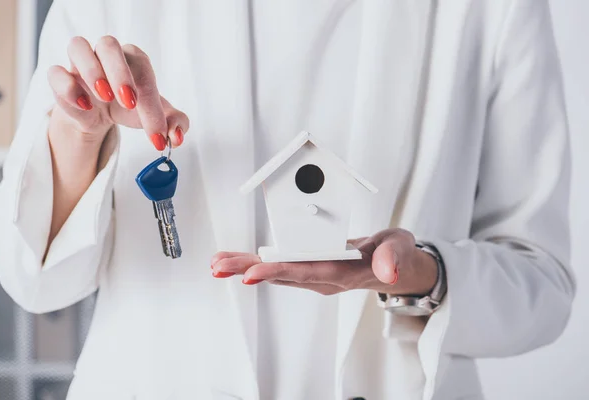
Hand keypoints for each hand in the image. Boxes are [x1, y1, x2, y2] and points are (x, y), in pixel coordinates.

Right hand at [47, 35, 188, 148]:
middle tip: (129, 102)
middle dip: (119, 72)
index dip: (152, 105)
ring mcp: (80, 62)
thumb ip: (172, 123)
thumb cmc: (127, 108)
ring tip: (105, 98)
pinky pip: (56, 72)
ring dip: (91, 71)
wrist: (97, 116)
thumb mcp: (153, 117)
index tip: (157, 133)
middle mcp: (106, 54)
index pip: (143, 72)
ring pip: (77, 46)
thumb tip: (177, 136)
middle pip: (109, 44)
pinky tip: (85, 106)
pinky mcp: (60, 77)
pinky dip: (67, 87)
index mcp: (133, 59)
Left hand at [211, 229, 437, 295]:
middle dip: (248, 270)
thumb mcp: (401, 250)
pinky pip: (280, 267)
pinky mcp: (310, 269)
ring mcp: (315, 276)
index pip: (307, 272)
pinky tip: (238, 261)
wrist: (394, 266)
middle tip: (219, 267)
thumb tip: (388, 272)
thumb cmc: (395, 254)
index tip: (251, 274)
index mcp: (343, 272)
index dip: (278, 272)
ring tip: (218, 263)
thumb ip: (394, 258)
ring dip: (246, 267)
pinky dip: (257, 263)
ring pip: (277, 272)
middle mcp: (324, 278)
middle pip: (282, 275)